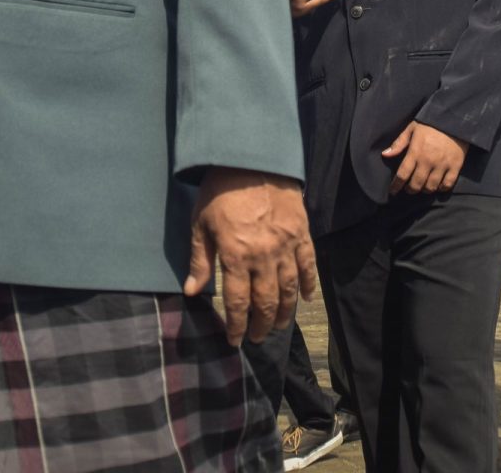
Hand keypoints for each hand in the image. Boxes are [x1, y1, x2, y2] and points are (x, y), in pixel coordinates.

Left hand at [184, 169, 316, 344]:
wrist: (251, 159)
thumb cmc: (220, 191)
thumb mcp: (201, 224)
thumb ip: (200, 260)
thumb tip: (192, 292)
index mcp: (236, 255)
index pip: (238, 302)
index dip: (237, 326)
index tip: (235, 340)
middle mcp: (264, 256)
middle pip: (265, 302)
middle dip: (260, 325)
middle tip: (257, 338)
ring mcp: (287, 245)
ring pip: (289, 289)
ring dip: (283, 312)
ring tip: (277, 326)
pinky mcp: (302, 234)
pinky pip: (308, 265)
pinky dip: (308, 285)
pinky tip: (305, 299)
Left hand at [381, 121, 468, 194]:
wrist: (454, 118)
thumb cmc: (430, 124)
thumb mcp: (412, 129)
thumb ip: (399, 143)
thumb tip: (385, 155)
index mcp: (416, 152)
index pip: (402, 174)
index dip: (396, 186)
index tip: (393, 191)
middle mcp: (428, 161)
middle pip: (416, 184)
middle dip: (410, 190)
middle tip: (409, 189)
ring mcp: (442, 165)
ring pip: (431, 187)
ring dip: (424, 190)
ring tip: (422, 187)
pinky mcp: (455, 166)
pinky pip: (447, 184)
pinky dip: (441, 188)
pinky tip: (438, 185)